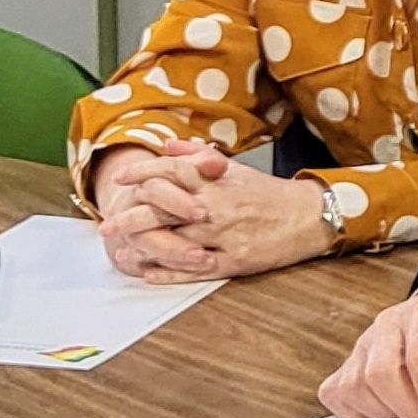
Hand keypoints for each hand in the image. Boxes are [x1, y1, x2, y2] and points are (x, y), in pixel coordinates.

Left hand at [90, 142, 329, 280]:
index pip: (174, 171)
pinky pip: (195, 269)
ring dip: (144, 247)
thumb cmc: (270, 194)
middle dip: (132, 217)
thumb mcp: (236, 169)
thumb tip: (168, 145)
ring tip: (122, 251)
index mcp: (218, 182)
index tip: (122, 179)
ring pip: (175, 242)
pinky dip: (169, 272)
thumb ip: (199, 158)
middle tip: (107, 227)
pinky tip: (149, 272)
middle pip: (165, 210)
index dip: (144, 173)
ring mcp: (225, 236)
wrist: (310, 217)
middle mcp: (218, 207)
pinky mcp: (234, 262)